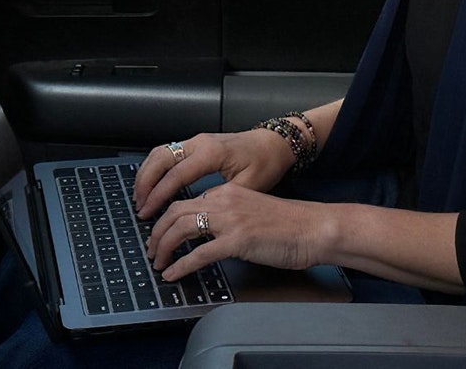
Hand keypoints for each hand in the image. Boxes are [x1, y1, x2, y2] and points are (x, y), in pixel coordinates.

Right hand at [132, 129, 294, 218]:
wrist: (274, 144)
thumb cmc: (266, 163)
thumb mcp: (249, 186)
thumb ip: (222, 197)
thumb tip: (198, 212)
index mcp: (212, 153)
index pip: (176, 175)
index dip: (158, 195)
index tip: (148, 212)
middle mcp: (200, 143)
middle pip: (160, 158)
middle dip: (145, 183)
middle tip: (140, 207)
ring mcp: (197, 141)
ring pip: (160, 152)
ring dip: (147, 174)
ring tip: (141, 198)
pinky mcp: (197, 143)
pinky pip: (167, 152)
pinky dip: (155, 167)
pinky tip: (152, 183)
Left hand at [145, 183, 331, 281]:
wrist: (314, 229)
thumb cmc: (290, 225)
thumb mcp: (252, 212)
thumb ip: (228, 217)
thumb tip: (206, 235)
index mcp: (228, 192)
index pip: (186, 202)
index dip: (167, 219)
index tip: (160, 233)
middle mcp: (225, 201)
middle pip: (175, 212)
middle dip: (157, 232)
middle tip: (151, 249)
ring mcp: (230, 220)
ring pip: (181, 228)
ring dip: (163, 247)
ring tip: (158, 262)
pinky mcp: (237, 241)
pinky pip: (198, 254)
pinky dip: (180, 265)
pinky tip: (173, 274)